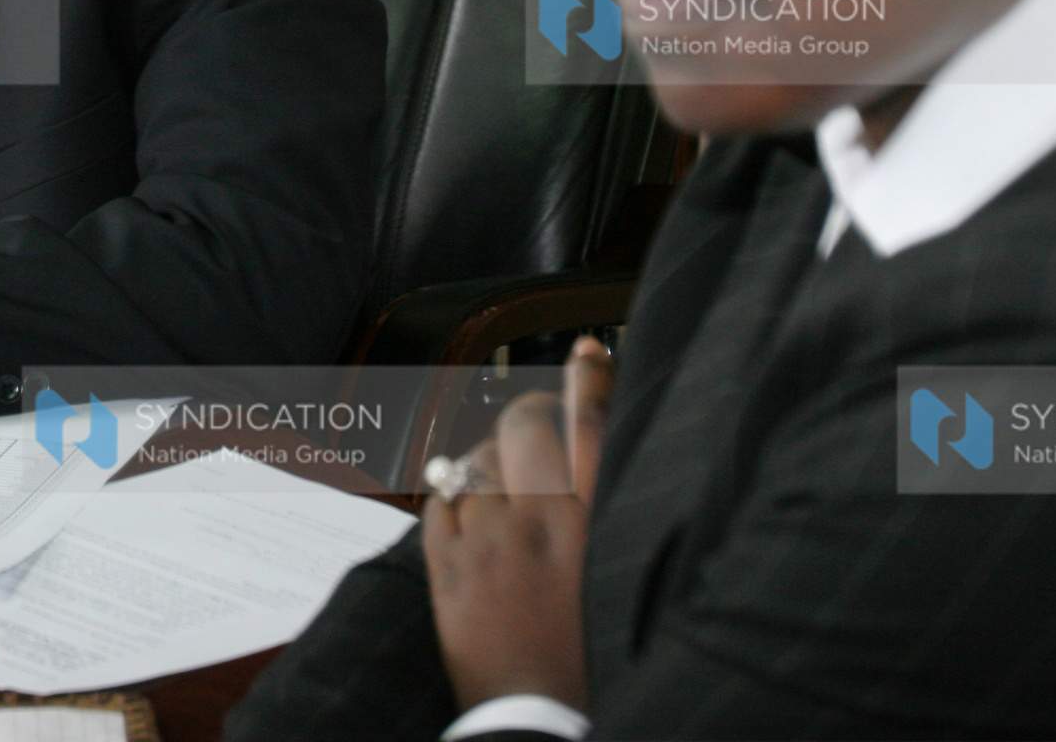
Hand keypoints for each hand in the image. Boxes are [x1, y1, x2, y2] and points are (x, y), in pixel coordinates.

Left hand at [424, 336, 614, 712]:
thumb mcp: (616, 576)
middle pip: (525, 426)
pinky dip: (452, 499)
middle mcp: (540, 523)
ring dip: (488, 462)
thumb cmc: (586, 659)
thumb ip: (603, 517)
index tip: (587, 351)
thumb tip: (589, 470)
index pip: (594, 427)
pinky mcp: (445, 564)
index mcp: (594, 527)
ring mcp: (487, 540)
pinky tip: (468, 519)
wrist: (534, 718)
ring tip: (501, 492)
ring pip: (476, 461)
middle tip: (532, 428)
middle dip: (527, 415)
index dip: (591, 379)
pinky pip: (440, 500)